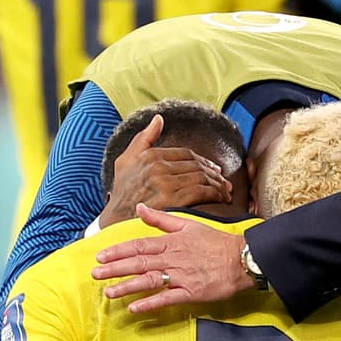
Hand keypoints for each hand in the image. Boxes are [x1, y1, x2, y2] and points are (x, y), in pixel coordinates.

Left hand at [92, 208, 252, 312]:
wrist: (242, 259)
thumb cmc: (216, 242)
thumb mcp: (188, 224)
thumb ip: (161, 219)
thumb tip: (140, 207)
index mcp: (171, 242)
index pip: (139, 246)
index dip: (118, 251)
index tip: (100, 256)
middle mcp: (173, 258)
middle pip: (139, 263)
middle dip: (115, 269)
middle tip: (95, 275)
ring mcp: (181, 276)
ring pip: (149, 281)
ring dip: (127, 287)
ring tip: (108, 293)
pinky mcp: (191, 293)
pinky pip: (166, 299)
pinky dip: (150, 303)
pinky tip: (134, 308)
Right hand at [100, 111, 231, 226]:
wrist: (114, 222)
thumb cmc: (120, 193)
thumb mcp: (125, 161)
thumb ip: (143, 138)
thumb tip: (159, 119)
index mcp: (151, 155)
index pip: (187, 154)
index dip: (204, 161)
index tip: (214, 169)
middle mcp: (159, 166)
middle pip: (197, 166)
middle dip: (215, 174)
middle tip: (225, 182)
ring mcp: (166, 183)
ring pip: (202, 178)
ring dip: (218, 185)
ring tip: (226, 192)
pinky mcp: (173, 200)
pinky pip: (202, 192)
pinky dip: (215, 194)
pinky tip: (221, 199)